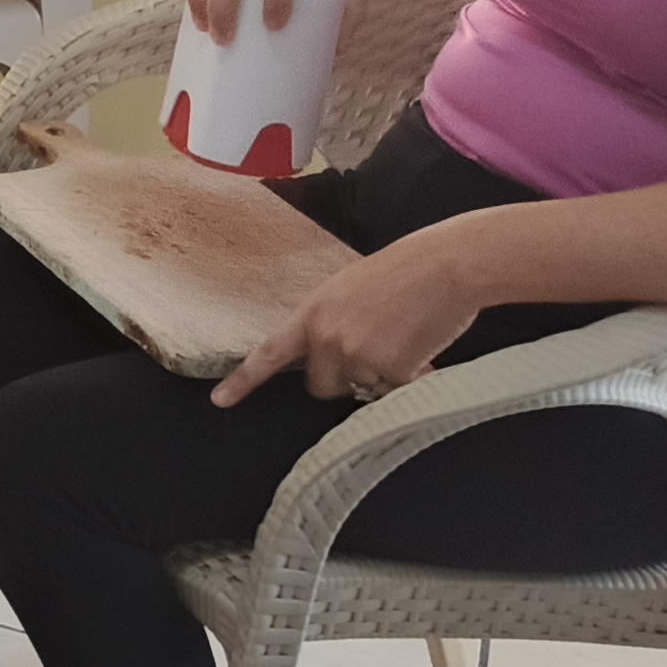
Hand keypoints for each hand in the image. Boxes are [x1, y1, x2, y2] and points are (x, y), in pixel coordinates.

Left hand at [212, 230, 481, 408]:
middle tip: (373, 348)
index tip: (219, 401)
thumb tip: (331, 358)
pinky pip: (394, 393)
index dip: (243, 380)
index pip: (270, 353)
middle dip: (343, 378)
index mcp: (312, 313)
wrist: (447, 265)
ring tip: (402, 338)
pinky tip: (421, 349)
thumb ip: (330, 322)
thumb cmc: (404, 272)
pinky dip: (410, 379)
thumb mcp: (348, 289)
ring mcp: (358, 356)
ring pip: (361, 390)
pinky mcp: (391, 371)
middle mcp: (327, 338)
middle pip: (320, 387)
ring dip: (380, 376)